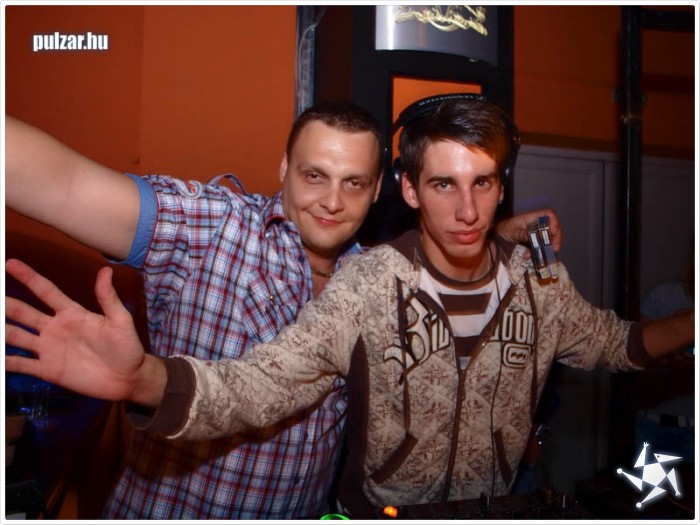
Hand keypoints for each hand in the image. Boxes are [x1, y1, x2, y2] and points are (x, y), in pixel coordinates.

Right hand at [5, 259, 163, 405]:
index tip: (10, 263)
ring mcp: (49, 349)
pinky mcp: (48, 370)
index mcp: (72, 313)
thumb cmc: (127, 347)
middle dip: (5, 304)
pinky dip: (5, 361)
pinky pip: (21, 365)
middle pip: (23, 312)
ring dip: (1, 331)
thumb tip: (106, 270)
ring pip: (16, 336)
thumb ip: (109, 298)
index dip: (28, 277)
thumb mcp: (120, 320)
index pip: (45, 291)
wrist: (128, 378)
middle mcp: (55, 328)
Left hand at [495, 208, 561, 255]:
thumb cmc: (504, 230)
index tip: (553, 235)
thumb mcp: (512, 232)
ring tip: (542, 257)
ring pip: (549, 239)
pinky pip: (542, 246)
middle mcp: (538, 223)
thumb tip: (532, 236)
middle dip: (554, 240)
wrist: (497, 235)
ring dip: (547, 248)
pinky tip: (530, 257)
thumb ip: (522, 234)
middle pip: (553, 228)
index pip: (549, 215)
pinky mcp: (534, 240)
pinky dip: (539, 252)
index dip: (555, 223)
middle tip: (554, 251)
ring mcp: (537, 232)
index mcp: (533, 217)